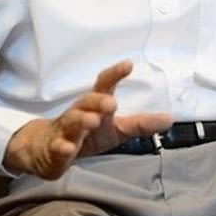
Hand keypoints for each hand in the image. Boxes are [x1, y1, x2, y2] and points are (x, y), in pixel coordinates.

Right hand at [3, 60, 171, 178]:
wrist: (46, 150)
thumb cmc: (85, 135)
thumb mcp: (115, 130)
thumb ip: (140, 124)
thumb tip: (169, 119)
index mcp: (94, 106)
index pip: (104, 85)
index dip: (115, 74)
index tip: (128, 64)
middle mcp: (78, 114)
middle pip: (86, 102)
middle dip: (98, 101)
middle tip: (111, 103)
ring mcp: (65, 131)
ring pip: (71, 122)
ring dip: (81, 121)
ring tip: (92, 121)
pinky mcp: (55, 150)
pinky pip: (58, 148)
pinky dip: (62, 148)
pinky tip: (68, 149)